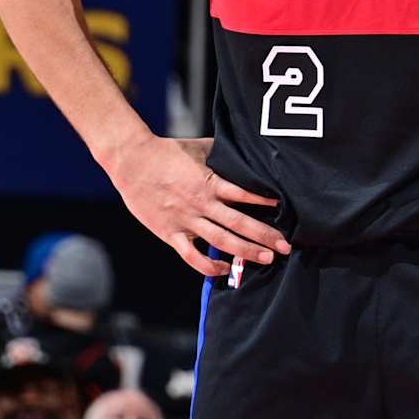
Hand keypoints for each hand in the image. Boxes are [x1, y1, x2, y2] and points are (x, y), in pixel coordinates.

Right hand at [105, 137, 287, 276]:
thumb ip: (224, 155)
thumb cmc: (168, 152)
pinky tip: (224, 269)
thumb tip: (248, 151)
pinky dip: (209, 266)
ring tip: (267, 258)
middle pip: (239, 223)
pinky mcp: (170, 233)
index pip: (245, 194)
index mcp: (210, 182)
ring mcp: (186, 221)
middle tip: (286, 246)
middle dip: (265, 235)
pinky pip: (192, 256)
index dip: (266, 202)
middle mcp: (201, 204)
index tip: (285, 209)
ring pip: (221, 241)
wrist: (132, 161)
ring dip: (245, 251)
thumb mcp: (201, 148)